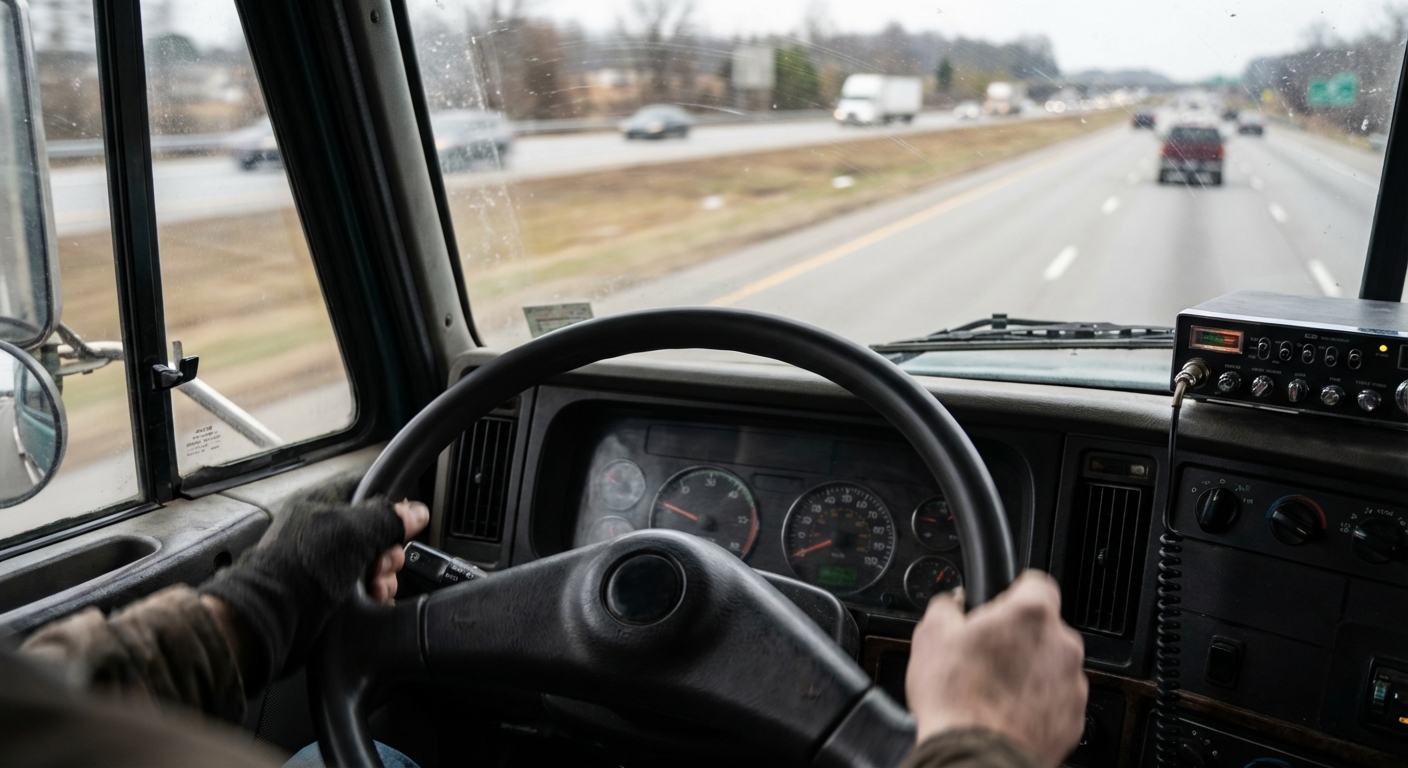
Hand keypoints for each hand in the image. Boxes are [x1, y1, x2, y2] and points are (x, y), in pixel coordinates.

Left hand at [201, 488, 430, 690]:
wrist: (274, 617)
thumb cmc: (303, 568)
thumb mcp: (355, 532)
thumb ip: (389, 518)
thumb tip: (416, 512)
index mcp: (321, 503)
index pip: (365, 491)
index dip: (389, 506)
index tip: (404, 522)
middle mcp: (322, 531)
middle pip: (374, 531)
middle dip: (388, 550)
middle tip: (384, 563)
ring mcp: (323, 562)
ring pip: (370, 562)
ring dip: (384, 576)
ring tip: (378, 587)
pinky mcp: (326, 590)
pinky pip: (361, 587)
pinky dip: (373, 594)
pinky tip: (375, 599)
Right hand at [904, 570, 1086, 767]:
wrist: (975, 755)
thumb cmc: (956, 698)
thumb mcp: (931, 635)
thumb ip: (947, 606)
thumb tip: (951, 604)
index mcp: (1031, 614)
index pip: (1035, 583)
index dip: (1011, 594)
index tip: (995, 609)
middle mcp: (1062, 644)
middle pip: (1042, 628)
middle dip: (1017, 638)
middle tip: (985, 656)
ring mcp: (1072, 684)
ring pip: (1050, 665)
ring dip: (1028, 671)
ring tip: (992, 690)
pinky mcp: (1073, 718)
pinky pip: (1055, 700)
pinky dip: (1036, 703)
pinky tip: (1005, 712)